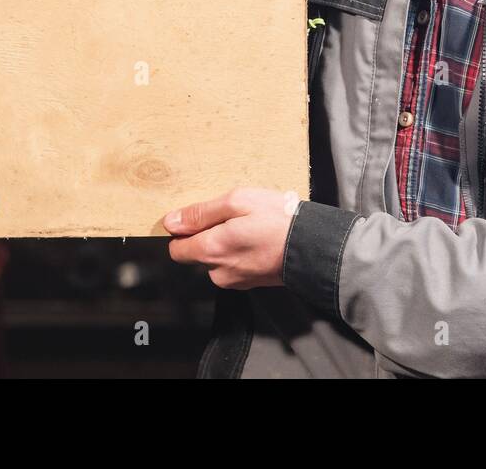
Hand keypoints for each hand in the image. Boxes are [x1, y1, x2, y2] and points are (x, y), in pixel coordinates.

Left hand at [164, 188, 299, 288]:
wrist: (314, 246)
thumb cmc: (278, 220)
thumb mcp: (238, 201)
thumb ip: (201, 213)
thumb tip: (171, 222)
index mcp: (211, 250)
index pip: (176, 249)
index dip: (184, 231)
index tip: (201, 218)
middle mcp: (218, 272)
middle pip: (197, 254)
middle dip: (208, 236)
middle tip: (234, 219)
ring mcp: (235, 281)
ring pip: (217, 260)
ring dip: (226, 244)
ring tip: (250, 227)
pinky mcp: (250, 284)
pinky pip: (234, 266)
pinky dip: (240, 253)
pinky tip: (257, 239)